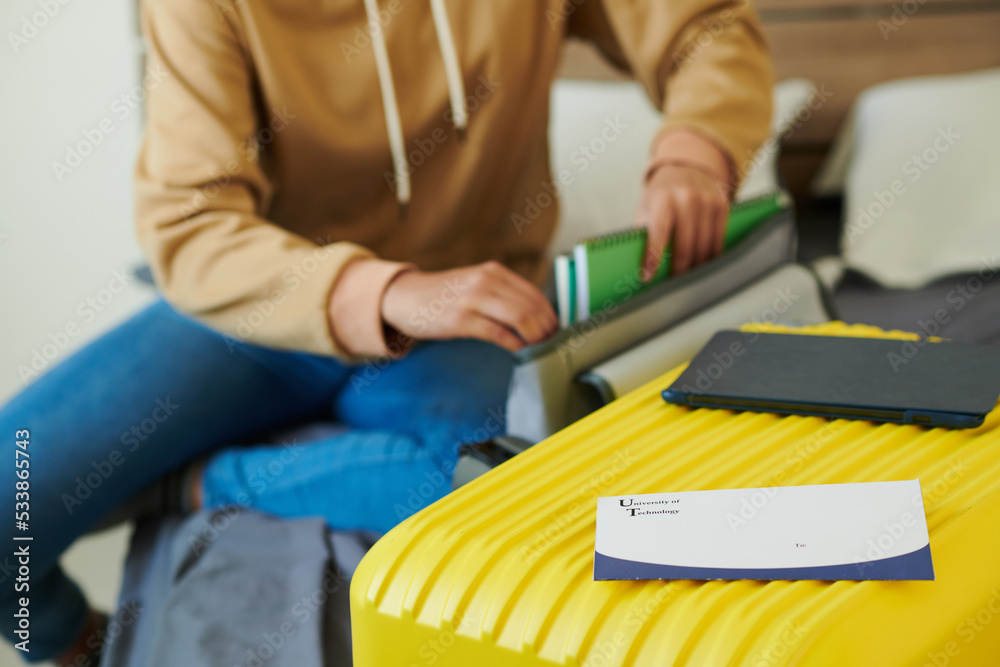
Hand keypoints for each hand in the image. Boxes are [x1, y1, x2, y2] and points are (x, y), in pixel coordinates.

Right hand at [380, 261, 557, 351]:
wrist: (405, 297)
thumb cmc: (443, 296)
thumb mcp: (475, 284)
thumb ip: (501, 294)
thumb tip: (534, 316)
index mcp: (493, 272)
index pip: (534, 294)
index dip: (550, 315)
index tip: (556, 330)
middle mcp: (485, 281)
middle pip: (530, 307)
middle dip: (546, 329)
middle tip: (551, 344)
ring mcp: (472, 299)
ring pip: (519, 319)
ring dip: (534, 337)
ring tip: (539, 348)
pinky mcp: (460, 319)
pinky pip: (498, 333)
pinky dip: (514, 344)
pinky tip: (519, 351)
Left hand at [635, 130, 731, 279]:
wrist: (685, 169)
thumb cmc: (660, 195)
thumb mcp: (646, 208)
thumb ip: (643, 232)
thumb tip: (638, 265)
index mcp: (664, 199)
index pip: (659, 233)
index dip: (653, 258)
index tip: (647, 277)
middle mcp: (688, 198)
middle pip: (685, 247)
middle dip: (678, 270)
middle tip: (672, 282)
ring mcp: (707, 202)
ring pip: (704, 247)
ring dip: (695, 267)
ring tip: (687, 277)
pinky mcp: (722, 207)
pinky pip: (718, 241)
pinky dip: (710, 256)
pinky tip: (703, 264)